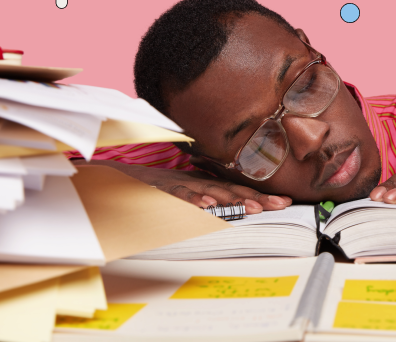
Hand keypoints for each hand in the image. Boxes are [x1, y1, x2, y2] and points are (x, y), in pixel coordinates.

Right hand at [72, 160, 291, 213]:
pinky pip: (176, 196)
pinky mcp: (158, 191)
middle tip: (280, 205)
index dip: (260, 196)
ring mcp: (176, 186)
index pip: (235, 190)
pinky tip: (206, 205)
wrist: (111, 178)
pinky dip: (191, 200)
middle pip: (229, 190)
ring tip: (254, 208)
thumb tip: (222, 217)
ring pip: (208, 192)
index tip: (285, 202)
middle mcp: (192, 182)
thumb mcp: (179, 198)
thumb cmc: (148, 191)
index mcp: (200, 184)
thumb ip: (201, 205)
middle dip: (256, 198)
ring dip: (231, 200)